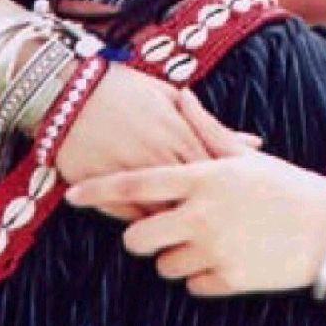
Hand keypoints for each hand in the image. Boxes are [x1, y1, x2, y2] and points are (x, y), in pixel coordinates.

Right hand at [55, 66, 259, 218]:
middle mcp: (158, 154)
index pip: (214, 172)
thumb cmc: (125, 89)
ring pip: (162, 212)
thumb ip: (212, 125)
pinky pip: (128, 215)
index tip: (238, 204)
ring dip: (175, 225)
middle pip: (192, 197)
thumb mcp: (170, 98)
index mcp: (179, 132)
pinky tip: (153, 230)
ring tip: (188, 235)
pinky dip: (142, 223)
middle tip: (220, 228)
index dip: (227, 192)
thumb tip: (255, 142)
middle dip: (206, 213)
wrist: (70, 89)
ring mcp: (130, 172)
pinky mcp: (103, 185)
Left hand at [65, 132, 325, 296]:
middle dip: (141, 235)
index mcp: (205, 177)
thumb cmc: (286, 186)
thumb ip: (204, 128)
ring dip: (173, 255)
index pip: (138, 183)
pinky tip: (223, 257)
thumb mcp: (244, 158)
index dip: (101, 190)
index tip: (72, 195)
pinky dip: (200, 274)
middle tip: (157, 227)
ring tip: (202, 240)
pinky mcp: (228, 281)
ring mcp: (214, 250)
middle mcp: (202, 214)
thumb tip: (180, 93)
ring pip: (163, 264)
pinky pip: (191, 285)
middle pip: (138, 236)